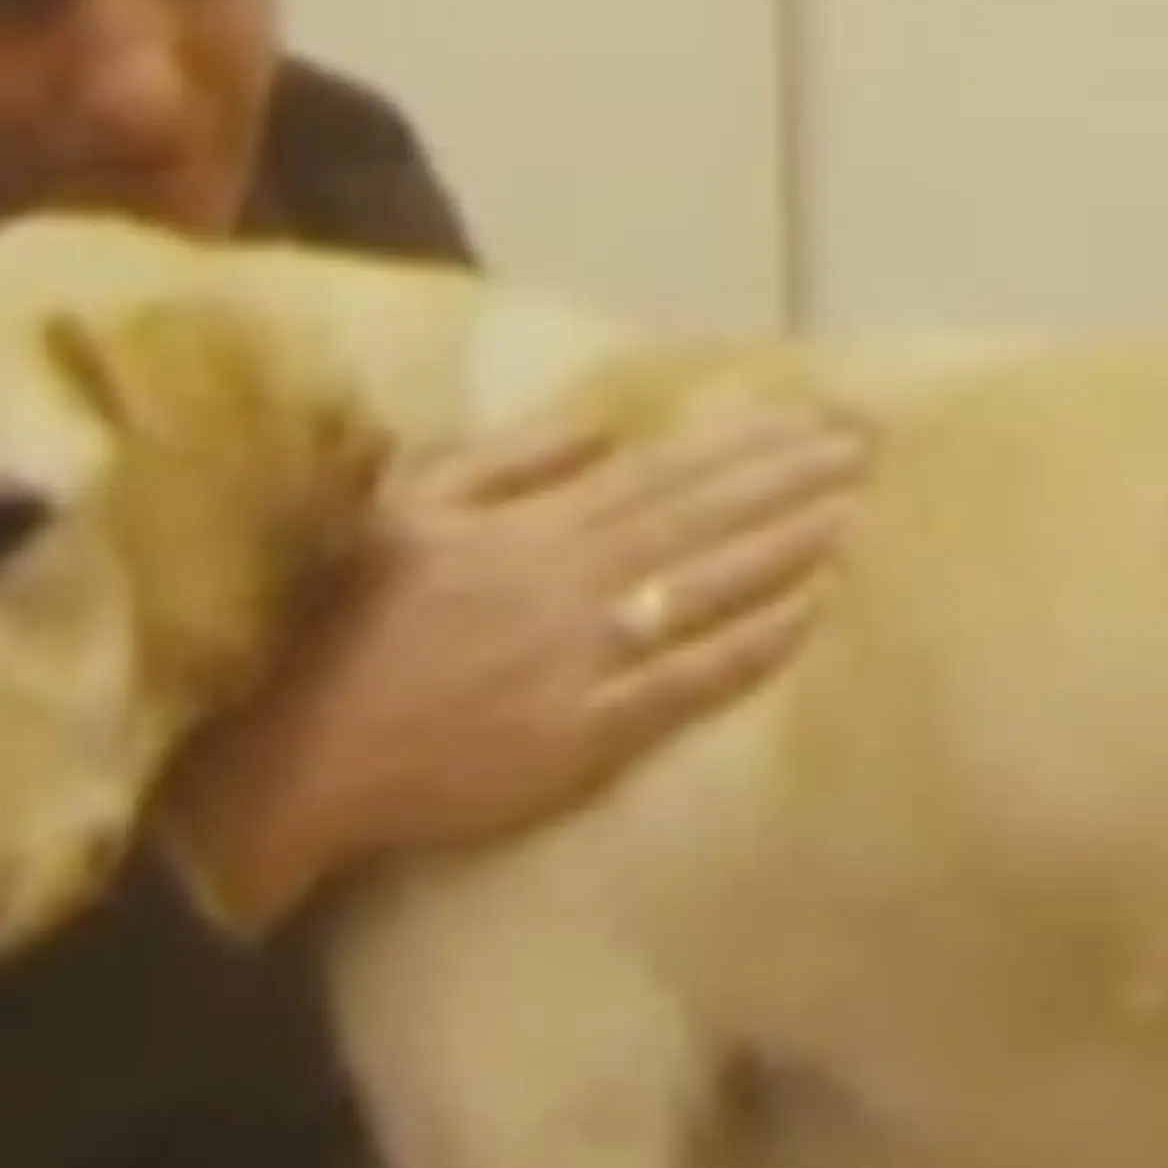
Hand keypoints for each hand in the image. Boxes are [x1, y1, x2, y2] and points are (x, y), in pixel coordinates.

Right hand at [155, 395, 873, 930]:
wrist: (294, 754)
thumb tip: (598, 422)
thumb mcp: (403, 511)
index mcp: (525, 524)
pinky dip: (750, 644)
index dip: (748, 442)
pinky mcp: (581, 735)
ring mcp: (578, 660)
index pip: (663, 470)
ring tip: (863, 512)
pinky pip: (684, 681)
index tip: (819, 413)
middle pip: (703, 519)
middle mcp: (565, 580)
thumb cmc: (338, 628)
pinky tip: (813, 614)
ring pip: (708, 589)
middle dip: (794, 481)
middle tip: (873, 448)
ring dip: (792, 547)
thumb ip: (504, 463)